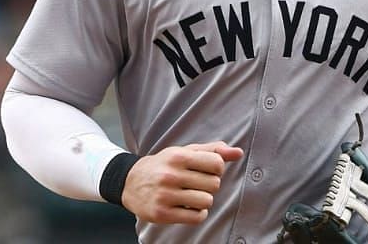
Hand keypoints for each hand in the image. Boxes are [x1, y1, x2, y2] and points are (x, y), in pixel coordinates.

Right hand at [121, 141, 243, 224]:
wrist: (129, 182)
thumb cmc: (163, 166)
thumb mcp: (184, 153)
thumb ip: (212, 150)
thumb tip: (238, 152)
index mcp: (177, 156)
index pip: (217, 163)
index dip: (217, 168)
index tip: (206, 170)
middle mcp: (170, 175)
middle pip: (214, 184)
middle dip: (209, 185)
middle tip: (195, 183)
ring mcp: (166, 195)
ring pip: (207, 201)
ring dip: (203, 200)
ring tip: (190, 195)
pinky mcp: (163, 214)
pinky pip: (197, 217)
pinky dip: (198, 213)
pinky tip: (187, 207)